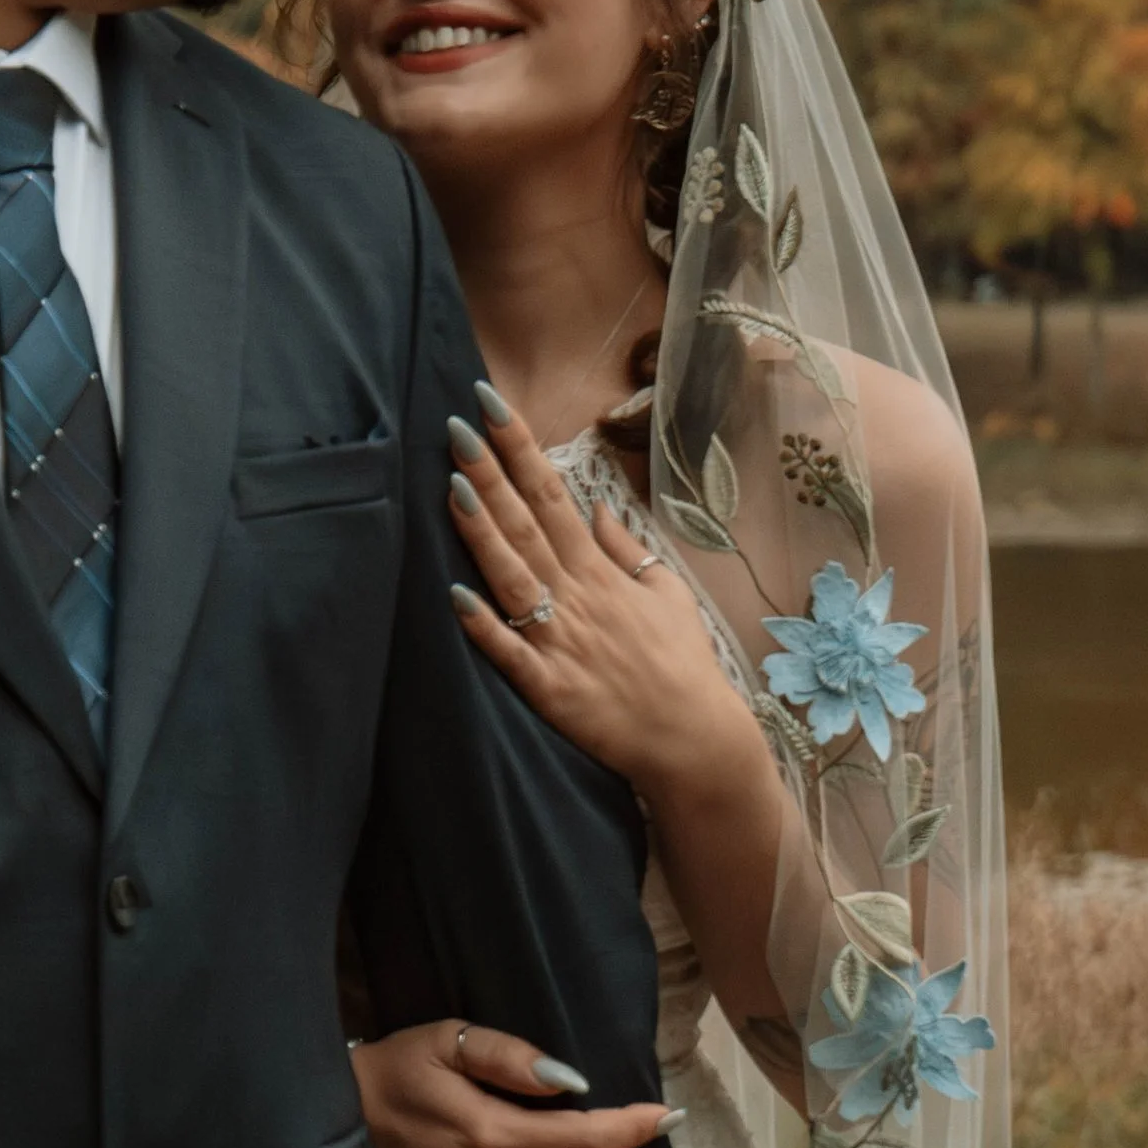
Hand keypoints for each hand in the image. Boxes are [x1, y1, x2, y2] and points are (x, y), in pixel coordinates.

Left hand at [445, 391, 760, 812]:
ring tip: (452, 486)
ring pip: (512, 577)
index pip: (553, 495)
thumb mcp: (668, 593)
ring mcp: (561, 641)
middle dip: (490, 474)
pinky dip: (483, 626)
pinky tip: (454, 595)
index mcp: (600, 571)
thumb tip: (596, 507)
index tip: (490, 407)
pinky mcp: (549, 689)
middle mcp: (577, 596)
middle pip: (526, 525)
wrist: (695, 740)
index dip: (520, 450)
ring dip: (481, 533)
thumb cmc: (682, 666)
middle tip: (455, 426)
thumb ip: (629, 548)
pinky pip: (510, 653)